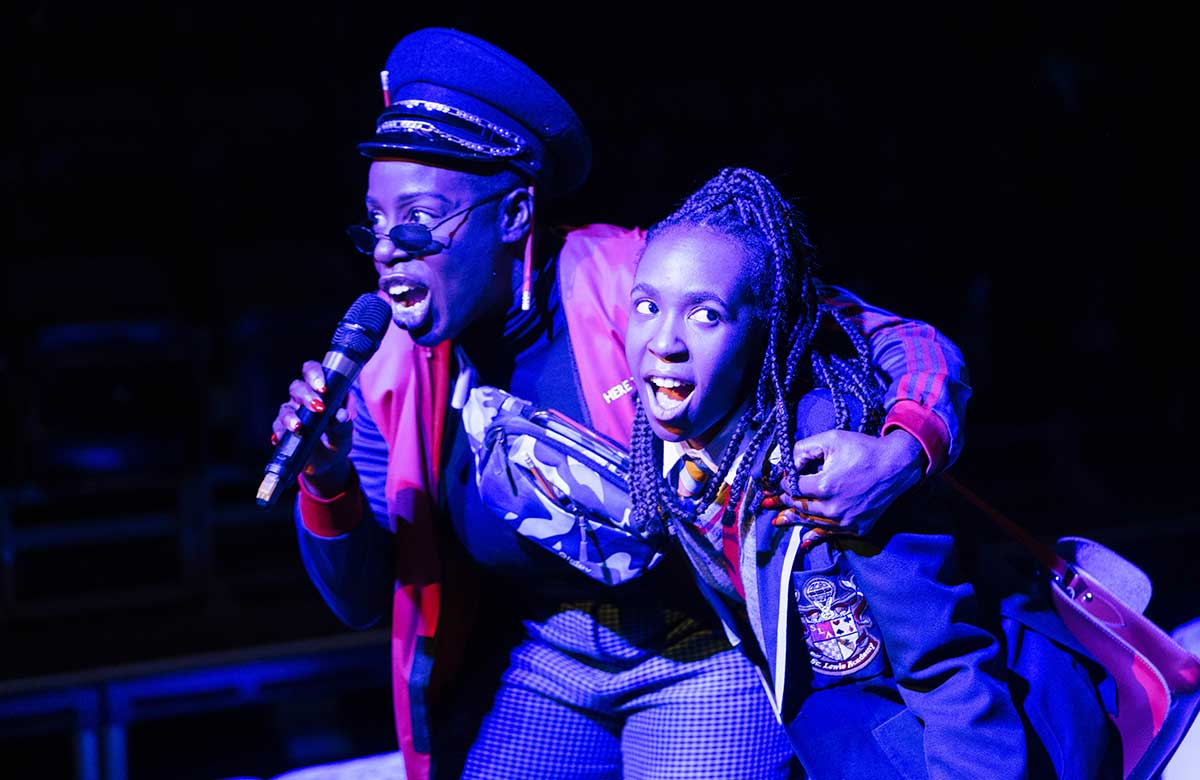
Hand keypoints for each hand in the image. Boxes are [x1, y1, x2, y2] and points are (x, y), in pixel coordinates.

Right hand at [270, 359, 353, 496]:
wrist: (326, 465)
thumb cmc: (337, 442)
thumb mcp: (344, 436)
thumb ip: (344, 426)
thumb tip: (341, 415)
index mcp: (323, 392)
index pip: (313, 371)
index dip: (315, 374)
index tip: (323, 388)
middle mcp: (304, 399)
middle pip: (297, 387)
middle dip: (306, 395)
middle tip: (318, 407)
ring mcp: (292, 413)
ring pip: (285, 408)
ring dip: (290, 416)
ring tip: (299, 427)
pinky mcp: (283, 430)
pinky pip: (277, 427)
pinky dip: (280, 432)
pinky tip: (281, 438)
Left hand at [761, 429, 926, 547]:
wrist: (897, 466)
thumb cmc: (864, 450)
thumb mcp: (831, 440)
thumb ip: (804, 449)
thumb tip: (786, 462)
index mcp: (825, 486)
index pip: (793, 488)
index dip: (783, 483)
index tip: (780, 480)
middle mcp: (833, 508)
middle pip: (799, 507)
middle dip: (783, 502)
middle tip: (768, 503)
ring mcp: (846, 521)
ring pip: (812, 523)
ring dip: (794, 520)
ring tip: (778, 521)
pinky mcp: (857, 528)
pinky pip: (831, 534)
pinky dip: (816, 537)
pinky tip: (803, 543)